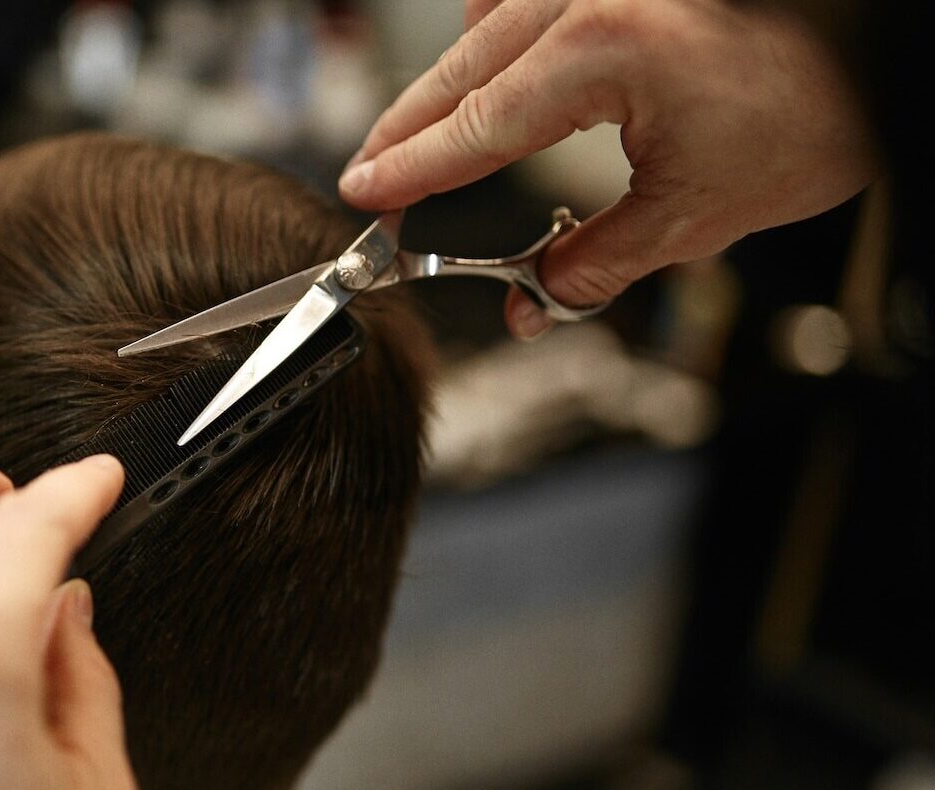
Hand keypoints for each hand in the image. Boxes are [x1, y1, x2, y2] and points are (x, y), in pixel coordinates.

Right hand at [341, 0, 875, 337]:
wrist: (888, 42)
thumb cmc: (823, 103)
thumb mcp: (703, 210)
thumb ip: (598, 260)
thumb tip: (538, 303)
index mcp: (602, 46)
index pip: (474, 126)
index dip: (410, 170)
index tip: (365, 196)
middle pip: (462, 70)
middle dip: (410, 130)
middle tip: (373, 178)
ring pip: (489, 24)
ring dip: (453, 81)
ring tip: (427, 139)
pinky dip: (503, 35)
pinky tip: (498, 68)